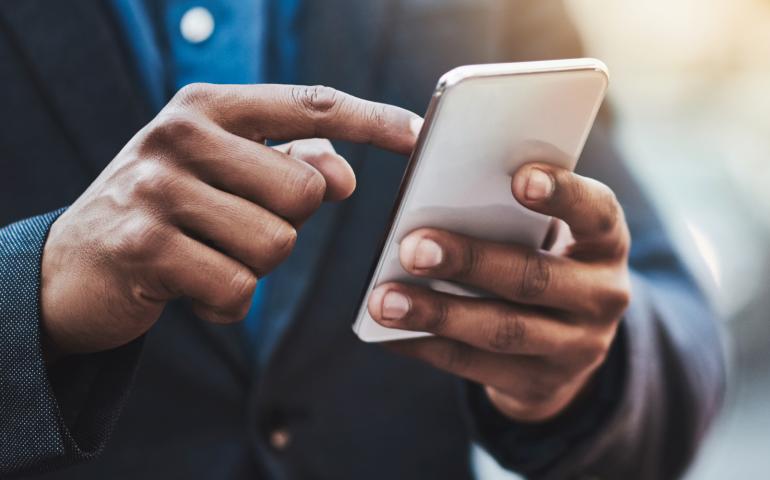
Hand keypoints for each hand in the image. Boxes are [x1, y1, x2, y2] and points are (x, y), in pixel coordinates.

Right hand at [41, 84, 419, 357]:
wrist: (71, 264)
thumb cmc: (165, 211)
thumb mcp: (219, 172)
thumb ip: (286, 163)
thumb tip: (343, 174)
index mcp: (207, 106)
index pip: (309, 104)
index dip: (372, 120)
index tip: (419, 136)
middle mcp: (180, 135)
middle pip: (303, 190)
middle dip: (285, 224)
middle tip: (234, 228)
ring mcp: (156, 188)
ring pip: (275, 245)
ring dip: (253, 267)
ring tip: (207, 255)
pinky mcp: (143, 247)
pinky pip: (237, 290)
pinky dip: (226, 303)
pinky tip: (189, 287)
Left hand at [368, 154, 630, 421]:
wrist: (567, 346)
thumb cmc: (541, 261)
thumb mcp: (546, 235)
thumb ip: (507, 211)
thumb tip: (431, 181)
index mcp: (606, 243)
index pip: (596, 213)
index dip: (562, 195)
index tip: (519, 178)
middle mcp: (602, 296)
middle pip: (534, 278)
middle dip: (470, 262)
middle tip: (413, 247)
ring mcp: (576, 348)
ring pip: (502, 330)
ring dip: (438, 314)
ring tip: (384, 301)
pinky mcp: (539, 384)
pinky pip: (475, 367)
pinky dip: (427, 347)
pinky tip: (388, 333)